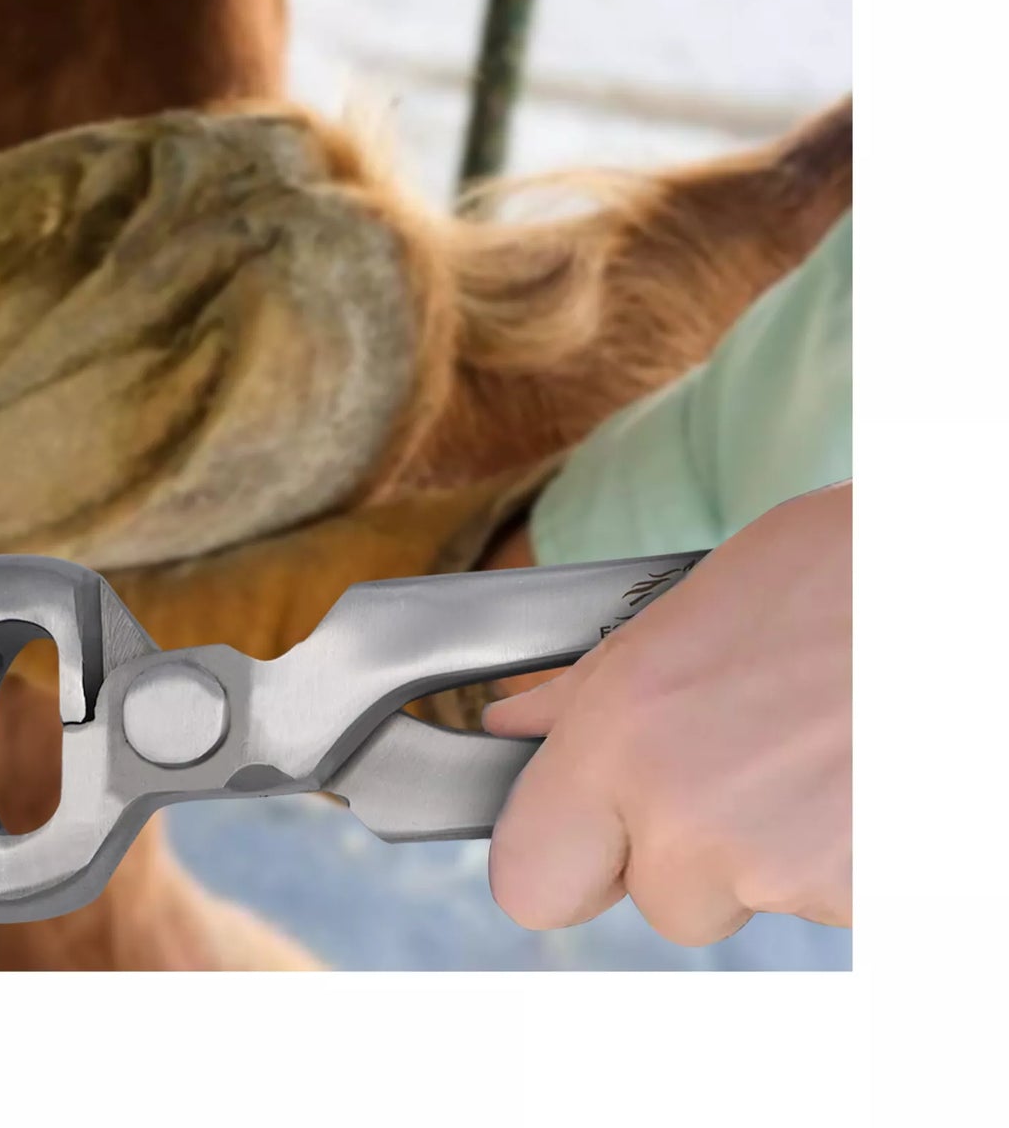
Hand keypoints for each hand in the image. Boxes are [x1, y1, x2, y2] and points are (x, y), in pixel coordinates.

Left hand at [483, 482, 850, 944]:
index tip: (581, 829)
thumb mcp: (681, 610)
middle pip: (653, 901)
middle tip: (721, 765)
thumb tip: (515, 726)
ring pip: (742, 899)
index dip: (554, 858)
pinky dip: (831, 856)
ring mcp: (782, 867)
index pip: (528, 879)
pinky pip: (819, 900)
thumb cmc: (829, 571)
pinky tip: (848, 775)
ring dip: (760, 850)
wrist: (957, 587)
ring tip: (802, 751)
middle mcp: (688, 816)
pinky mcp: (863, 896)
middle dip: (675, 855)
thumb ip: (585, 690)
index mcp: (622, 736)